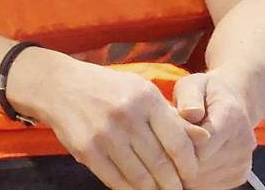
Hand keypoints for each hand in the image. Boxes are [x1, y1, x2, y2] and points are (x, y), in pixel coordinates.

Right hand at [14, 54, 208, 189]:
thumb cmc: (109, 90)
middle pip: (161, 165)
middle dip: (173, 185)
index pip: (179, 142)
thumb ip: (172, 116)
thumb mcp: (141, 92)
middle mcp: (127, 115)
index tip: (191, 176)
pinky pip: (117, 181)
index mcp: (146, 98)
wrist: (60, 85)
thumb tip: (205, 137)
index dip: (190, 166)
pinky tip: (135, 188)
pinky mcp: (88, 150)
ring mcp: (106, 134)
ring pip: (141, 179)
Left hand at [173, 71, 256, 189]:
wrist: (232, 104)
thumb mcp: (193, 84)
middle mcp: (243, 144)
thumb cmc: (205, 93)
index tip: (163, 131)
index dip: (177, 141)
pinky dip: (192, 176)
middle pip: (199, 165)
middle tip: (166, 139)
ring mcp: (242, 164)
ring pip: (201, 180)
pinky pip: (206, 186)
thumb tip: (190, 113)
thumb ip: (189, 97)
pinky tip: (187, 157)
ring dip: (182, 168)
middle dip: (177, 155)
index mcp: (232, 116)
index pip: (201, 143)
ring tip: (176, 147)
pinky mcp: (239, 178)